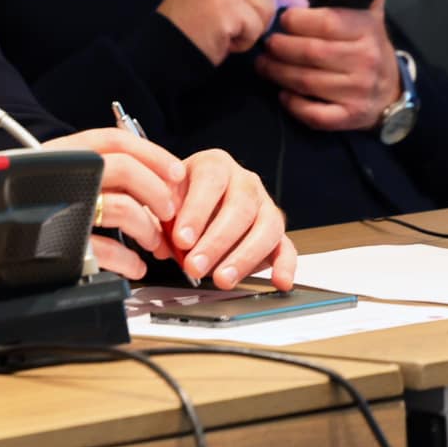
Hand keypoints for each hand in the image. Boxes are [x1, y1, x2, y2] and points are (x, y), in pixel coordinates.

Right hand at [43, 128, 184, 277]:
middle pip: (125, 170)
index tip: (176, 171)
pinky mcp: (61, 243)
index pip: (114, 140)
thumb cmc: (27, 206)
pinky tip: (134, 266)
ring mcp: (61, 208)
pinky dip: (130, 262)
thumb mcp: (55, 175)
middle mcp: (60, 175)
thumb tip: (150, 180)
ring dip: (149, 230)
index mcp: (60, 154)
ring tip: (153, 243)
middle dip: (158, 192)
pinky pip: (110, 252)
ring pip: (124, 210)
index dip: (152, 153)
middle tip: (169, 210)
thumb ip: (94, 171)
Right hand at [157, 0, 306, 64]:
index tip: (297, 2)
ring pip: (265, 9)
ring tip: (223, 35)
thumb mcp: (209, 0)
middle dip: (260, 16)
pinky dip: (243, 41)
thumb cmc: (186, 33)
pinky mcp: (226, 6)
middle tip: (232, 31)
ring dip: (250, 30)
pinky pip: (256, 27)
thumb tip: (287, 0)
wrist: (159, 54)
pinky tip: (222, 42)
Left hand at [165, 148, 295, 289]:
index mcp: (214, 164)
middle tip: (195, 267)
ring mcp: (265, 205)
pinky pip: (287, 247)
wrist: (196, 202)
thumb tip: (161, 245)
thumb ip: (160, 218)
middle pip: (240, 208)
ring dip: (243, 258)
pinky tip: (279, 281)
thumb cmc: (179, 200)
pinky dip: (285, 266)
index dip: (196, 211)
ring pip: (266, 228)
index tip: (181, 239)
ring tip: (222, 279)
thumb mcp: (164, 200)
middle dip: (216, 242)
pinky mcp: (278, 232)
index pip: (210, 181)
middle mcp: (244, 181)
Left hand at [254, 0, 399, 130]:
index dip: (296, 21)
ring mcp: (357, 91)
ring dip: (278, 73)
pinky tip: (283, 93)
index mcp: (366, 32)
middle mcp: (365, 61)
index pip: (326, 23)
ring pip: (306, 81)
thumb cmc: (368, 48)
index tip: (282, 19)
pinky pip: (315, 114)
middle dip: (280, 47)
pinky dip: (295, 104)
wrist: (391, 92)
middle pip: (310, 53)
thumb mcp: (370, 18)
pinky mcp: (350, 117)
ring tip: (264, 64)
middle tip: (266, 43)